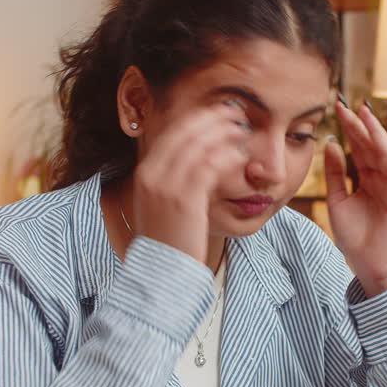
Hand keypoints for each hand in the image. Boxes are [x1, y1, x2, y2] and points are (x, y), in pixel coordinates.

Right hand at [131, 105, 248, 265]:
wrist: (160, 274)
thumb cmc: (168, 241)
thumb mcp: (160, 206)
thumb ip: (171, 182)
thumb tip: (192, 164)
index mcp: (145, 174)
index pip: (171, 134)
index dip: (195, 119)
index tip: (215, 112)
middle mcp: (152, 176)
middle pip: (184, 134)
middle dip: (211, 119)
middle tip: (234, 112)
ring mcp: (166, 188)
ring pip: (198, 147)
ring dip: (222, 133)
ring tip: (242, 129)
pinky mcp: (185, 201)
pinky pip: (208, 168)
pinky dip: (225, 156)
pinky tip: (240, 154)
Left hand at [324, 102, 386, 296]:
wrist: (368, 264)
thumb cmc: (355, 237)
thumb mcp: (337, 201)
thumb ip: (335, 174)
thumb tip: (331, 144)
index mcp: (366, 178)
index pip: (357, 148)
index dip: (349, 129)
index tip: (337, 108)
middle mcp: (382, 178)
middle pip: (370, 146)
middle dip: (360, 126)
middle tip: (347, 105)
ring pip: (385, 154)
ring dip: (377, 133)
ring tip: (367, 113)